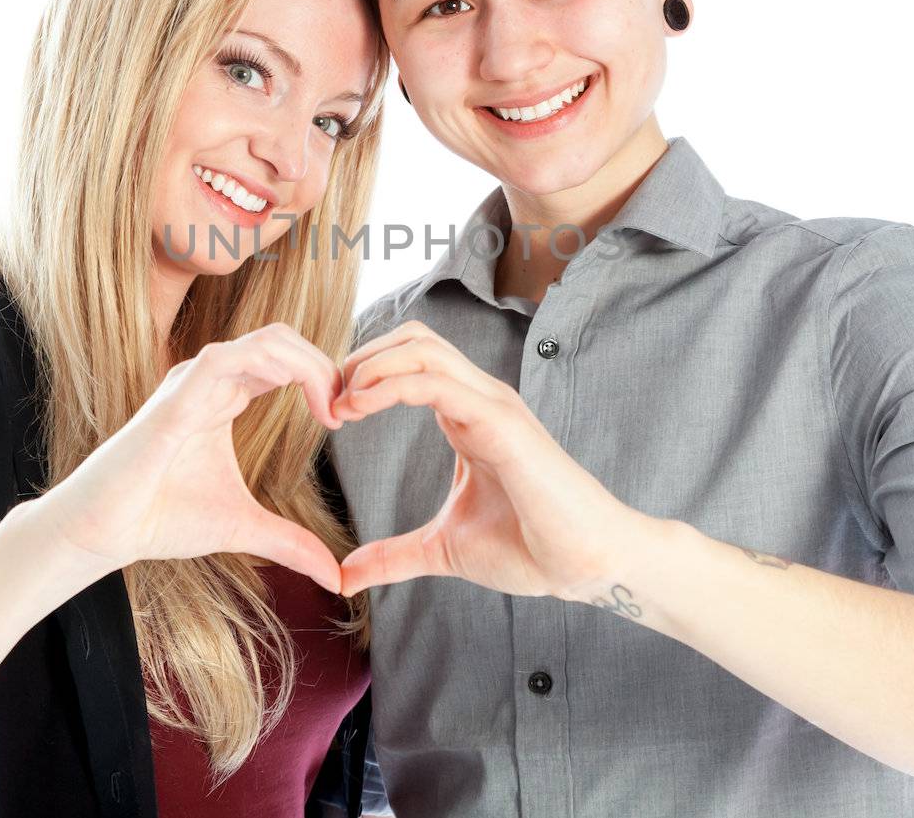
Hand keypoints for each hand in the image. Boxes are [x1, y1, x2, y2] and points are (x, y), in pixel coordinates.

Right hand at [32, 322, 345, 591]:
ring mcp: (194, 381)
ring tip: (332, 409)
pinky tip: (300, 398)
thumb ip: (291, 543)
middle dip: (327, 366)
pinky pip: (230, 357)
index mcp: (226, 395)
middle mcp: (211, 378)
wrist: (105, 531)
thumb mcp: (244, 528)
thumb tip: (337, 576)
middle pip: (285, 340)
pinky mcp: (177, 395)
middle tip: (349, 411)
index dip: (324, 379)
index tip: (346, 420)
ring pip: (267, 339)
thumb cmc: (160, 519)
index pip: (287, 360)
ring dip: (311, 365)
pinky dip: (275, 366)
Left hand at [332, 320, 632, 599]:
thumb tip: (347, 575)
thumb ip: (396, 555)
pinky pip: (438, 382)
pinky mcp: (502, 423)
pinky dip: (391, 384)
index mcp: (468, 415)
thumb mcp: (444, 549)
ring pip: (422, 347)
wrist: (586, 565)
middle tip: (328, 401)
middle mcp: (481, 398)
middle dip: (362, 357)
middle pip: (413, 338)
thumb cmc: (531, 548)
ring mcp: (493, 405)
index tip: (330, 412)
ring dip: (370, 366)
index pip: (412, 360)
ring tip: (341, 404)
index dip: (364, 375)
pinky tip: (361, 408)